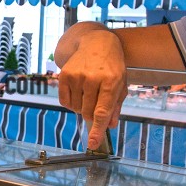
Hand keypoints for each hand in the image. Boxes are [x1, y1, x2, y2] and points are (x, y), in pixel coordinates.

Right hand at [56, 27, 128, 150]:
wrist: (97, 42)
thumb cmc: (112, 66)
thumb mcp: (121, 84)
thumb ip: (115, 106)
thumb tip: (110, 126)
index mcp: (111, 81)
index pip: (102, 111)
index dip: (97, 129)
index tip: (93, 143)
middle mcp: (93, 78)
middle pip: (88, 113)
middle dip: (92, 114)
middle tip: (96, 102)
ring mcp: (77, 75)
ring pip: (76, 108)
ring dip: (82, 107)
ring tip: (89, 92)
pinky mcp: (64, 74)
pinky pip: (64, 102)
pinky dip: (71, 103)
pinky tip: (79, 92)